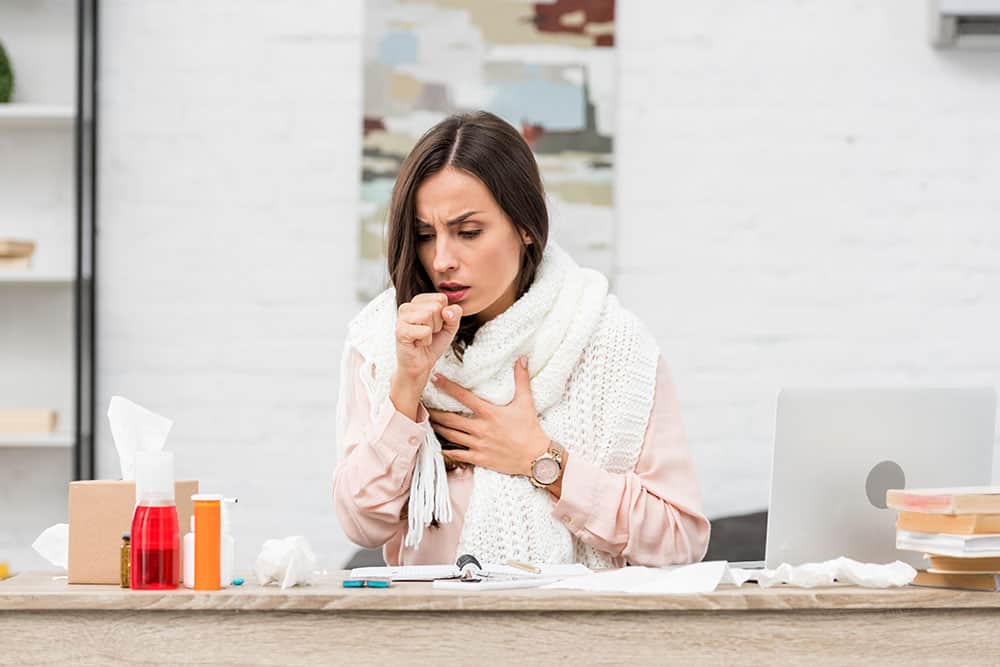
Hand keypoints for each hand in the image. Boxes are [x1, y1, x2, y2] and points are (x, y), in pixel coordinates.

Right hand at [390, 293, 461, 420]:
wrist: (421, 365)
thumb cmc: (433, 344)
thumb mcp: (450, 327)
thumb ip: (454, 315)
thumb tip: (447, 311)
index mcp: (418, 301)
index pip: (441, 298)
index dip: (444, 314)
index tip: (435, 325)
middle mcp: (408, 306)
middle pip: (436, 306)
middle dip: (438, 324)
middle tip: (428, 334)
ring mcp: (402, 317)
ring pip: (429, 315)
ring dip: (431, 332)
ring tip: (423, 338)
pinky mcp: (400, 330)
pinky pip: (425, 330)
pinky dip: (426, 340)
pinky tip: (417, 343)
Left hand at [427, 357, 550, 476]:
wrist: (536, 457)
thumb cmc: (530, 428)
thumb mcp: (526, 401)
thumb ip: (521, 379)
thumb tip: (523, 359)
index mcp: (489, 412)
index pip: (463, 397)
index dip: (447, 386)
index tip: (434, 378)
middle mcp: (480, 428)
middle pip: (450, 419)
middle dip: (434, 412)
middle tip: (422, 405)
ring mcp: (478, 445)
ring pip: (451, 435)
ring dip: (438, 428)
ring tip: (427, 423)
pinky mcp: (479, 458)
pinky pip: (458, 455)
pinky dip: (446, 451)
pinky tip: (437, 447)